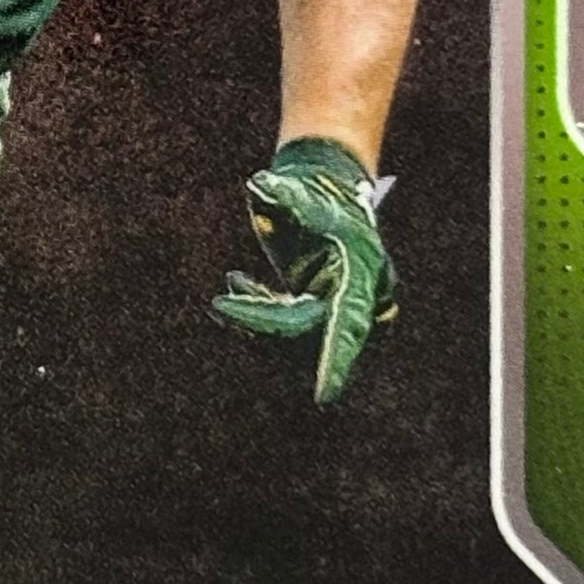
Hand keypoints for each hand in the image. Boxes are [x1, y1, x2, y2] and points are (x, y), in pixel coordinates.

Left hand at [212, 137, 397, 404]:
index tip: (325, 397)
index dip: (337, 362)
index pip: (348, 324)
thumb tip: (259, 186)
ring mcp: (343, 307)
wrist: (328, 191)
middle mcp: (361, 297)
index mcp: (363, 273)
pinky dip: (260, 312)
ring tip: (233, 284)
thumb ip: (282, 195)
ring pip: (295, 335)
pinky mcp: (323, 311)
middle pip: (308, 331)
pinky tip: (238, 283)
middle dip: (262, 321)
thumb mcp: (297, 193)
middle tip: (221, 304)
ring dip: (258, 318)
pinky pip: (290, 327)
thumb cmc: (312, 192)